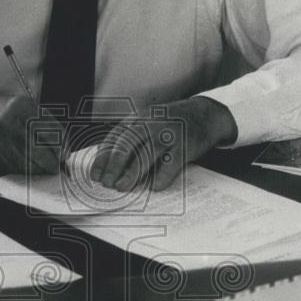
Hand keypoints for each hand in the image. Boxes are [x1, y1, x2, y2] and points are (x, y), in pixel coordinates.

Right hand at [0, 95, 61, 174]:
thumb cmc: (10, 113)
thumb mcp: (29, 110)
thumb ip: (47, 125)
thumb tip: (64, 148)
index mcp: (23, 106)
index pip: (48, 129)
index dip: (60, 145)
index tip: (64, 154)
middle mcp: (10, 120)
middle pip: (37, 146)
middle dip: (51, 160)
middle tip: (58, 166)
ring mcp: (0, 135)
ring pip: (26, 157)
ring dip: (40, 167)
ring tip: (48, 169)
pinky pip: (14, 163)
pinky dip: (27, 169)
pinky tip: (34, 169)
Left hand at [90, 97, 236, 191]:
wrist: (204, 114)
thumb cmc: (170, 123)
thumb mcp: (147, 122)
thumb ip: (129, 138)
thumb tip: (107, 164)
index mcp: (138, 119)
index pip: (115, 138)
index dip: (103, 158)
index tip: (96, 174)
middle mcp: (151, 124)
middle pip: (127, 145)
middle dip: (114, 166)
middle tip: (107, 183)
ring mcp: (168, 134)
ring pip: (146, 154)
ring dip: (132, 173)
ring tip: (122, 186)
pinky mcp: (185, 146)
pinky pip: (170, 164)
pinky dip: (160, 177)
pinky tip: (153, 186)